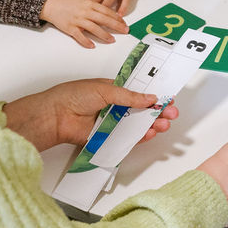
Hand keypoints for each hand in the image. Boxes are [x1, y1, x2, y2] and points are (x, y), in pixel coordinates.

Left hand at [3, 79, 175, 151]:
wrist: (55, 116)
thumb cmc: (74, 96)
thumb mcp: (105, 90)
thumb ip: (129, 96)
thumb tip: (150, 98)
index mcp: (115, 90)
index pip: (140, 93)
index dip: (155, 96)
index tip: (168, 99)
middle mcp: (115, 106)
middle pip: (142, 111)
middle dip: (158, 112)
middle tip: (171, 114)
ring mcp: (112, 122)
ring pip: (136, 125)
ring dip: (151, 125)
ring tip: (162, 124)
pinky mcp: (107, 137)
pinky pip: (126, 138)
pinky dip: (138, 137)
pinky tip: (148, 133)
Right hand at [40, 0, 128, 47]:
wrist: (51, 4)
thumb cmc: (67, 2)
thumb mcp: (83, 0)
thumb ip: (94, 7)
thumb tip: (106, 13)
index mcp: (89, 4)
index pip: (107, 11)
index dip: (117, 17)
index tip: (124, 22)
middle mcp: (85, 11)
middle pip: (104, 19)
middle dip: (116, 26)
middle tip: (125, 31)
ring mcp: (77, 20)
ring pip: (94, 28)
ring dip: (104, 35)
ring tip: (112, 40)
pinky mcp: (70, 28)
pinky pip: (80, 36)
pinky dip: (86, 41)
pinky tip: (92, 45)